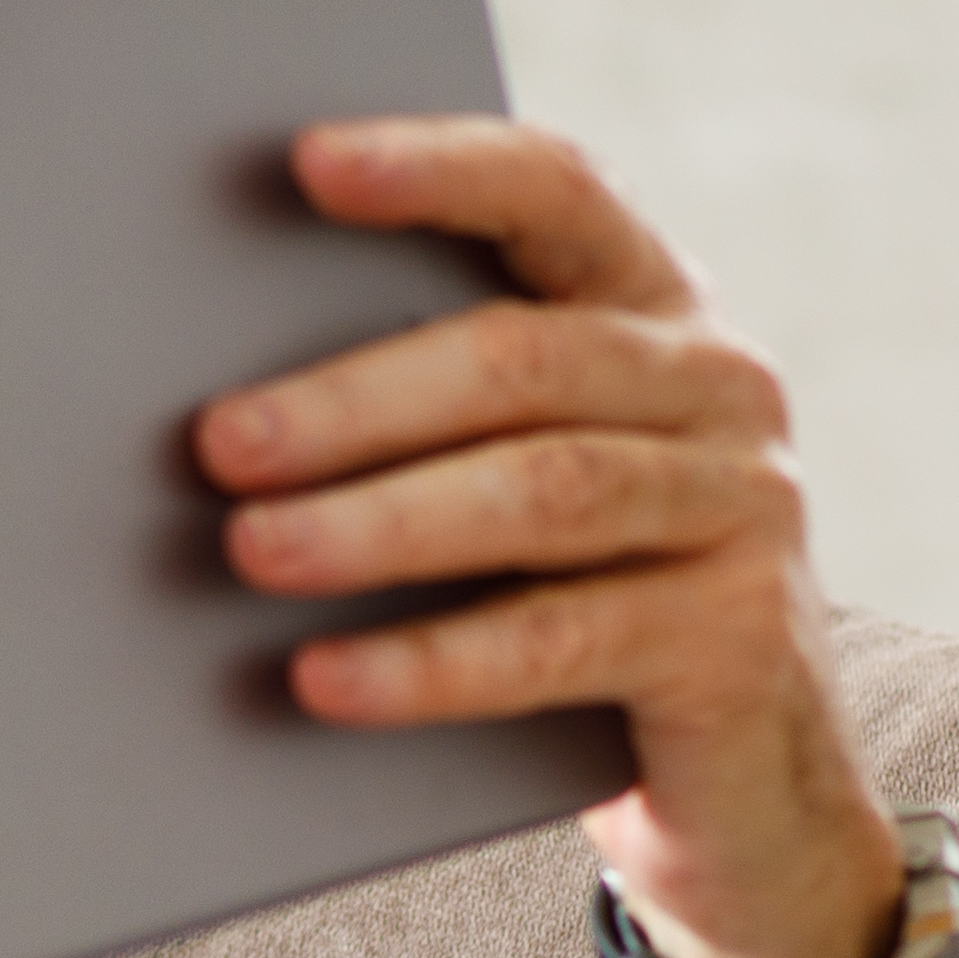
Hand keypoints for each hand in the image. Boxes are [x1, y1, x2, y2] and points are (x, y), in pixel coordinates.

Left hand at [199, 119, 902, 957]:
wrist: (738, 795)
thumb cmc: (577, 604)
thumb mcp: (514, 487)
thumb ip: (428, 419)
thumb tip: (213, 415)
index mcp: (652, 305)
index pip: (554, 191)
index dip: (437, 168)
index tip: (308, 162)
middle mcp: (718, 384)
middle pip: (523, 359)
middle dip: (355, 398)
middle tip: (217, 442)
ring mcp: (744, 507)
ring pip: (542, 493)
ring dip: (378, 523)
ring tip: (253, 550)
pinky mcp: (737, 640)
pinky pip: (559, 640)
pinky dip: (428, 662)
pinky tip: (323, 678)